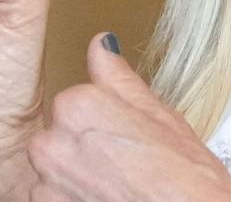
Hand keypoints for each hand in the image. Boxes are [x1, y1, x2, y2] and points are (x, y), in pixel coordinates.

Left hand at [26, 35, 230, 200]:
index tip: (125, 141)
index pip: (75, 103)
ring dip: (75, 178)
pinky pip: (52, 198)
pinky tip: (103, 201)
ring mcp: (45, 182)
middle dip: (85, 150)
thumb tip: (101, 44)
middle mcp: (52, 142)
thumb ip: (118, 78)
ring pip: (53, 171)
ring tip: (115, 189)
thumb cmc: (185, 181)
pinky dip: (71, 201)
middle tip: (124, 168)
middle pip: (59, 136)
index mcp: (77, 106)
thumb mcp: (159, 117)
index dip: (105, 124)